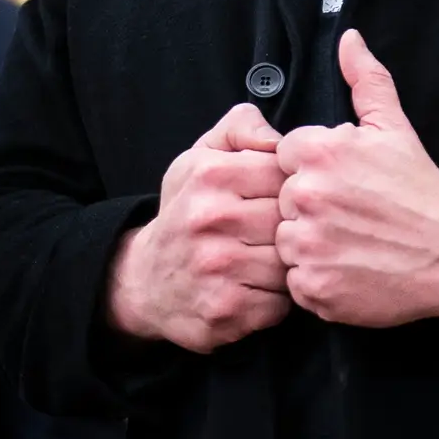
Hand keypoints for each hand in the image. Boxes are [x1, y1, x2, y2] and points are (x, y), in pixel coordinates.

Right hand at [104, 104, 290, 349]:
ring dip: (288, 266)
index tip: (276, 202)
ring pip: (291, 262)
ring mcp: (218, 267)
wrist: (145, 280)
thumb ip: (240, 128)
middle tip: (275, 236)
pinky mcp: (226, 310)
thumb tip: (279, 139)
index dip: (291, 191)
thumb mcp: (201, 158)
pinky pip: (282, 302)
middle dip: (294, 230)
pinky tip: (258, 290)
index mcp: (210, 174)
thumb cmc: (187, 212)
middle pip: (293, 220)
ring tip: (268, 261)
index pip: (286, 175)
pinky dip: (277, 299)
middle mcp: (210, 218)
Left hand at [274, 32, 438, 328]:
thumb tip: (348, 39)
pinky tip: (351, 269)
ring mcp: (307, 245)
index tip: (346, 185)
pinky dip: (319, 280)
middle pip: (283, 200)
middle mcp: (305, 196)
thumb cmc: (422, 191)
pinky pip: (296, 282)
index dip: (315, 171)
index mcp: (317, 153)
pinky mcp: (313, 287)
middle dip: (312, 208)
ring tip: (352, 243)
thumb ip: (366, 80)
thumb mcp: (395, 127)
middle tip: (353, 216)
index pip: (286, 158)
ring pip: (286, 242)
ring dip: (312, 245)